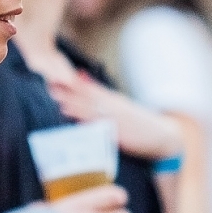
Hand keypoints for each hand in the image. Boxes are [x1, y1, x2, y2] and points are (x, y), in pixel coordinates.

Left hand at [47, 74, 181, 159]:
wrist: (163, 137)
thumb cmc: (138, 124)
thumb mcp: (120, 105)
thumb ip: (99, 92)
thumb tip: (81, 77)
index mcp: (112, 99)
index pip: (88, 87)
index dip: (70, 81)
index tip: (52, 75)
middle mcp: (113, 105)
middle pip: (87, 95)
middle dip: (67, 90)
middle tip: (48, 83)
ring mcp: (116, 117)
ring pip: (91, 108)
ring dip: (74, 103)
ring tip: (57, 98)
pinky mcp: (119, 131)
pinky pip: (100, 125)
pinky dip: (86, 120)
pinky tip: (75, 118)